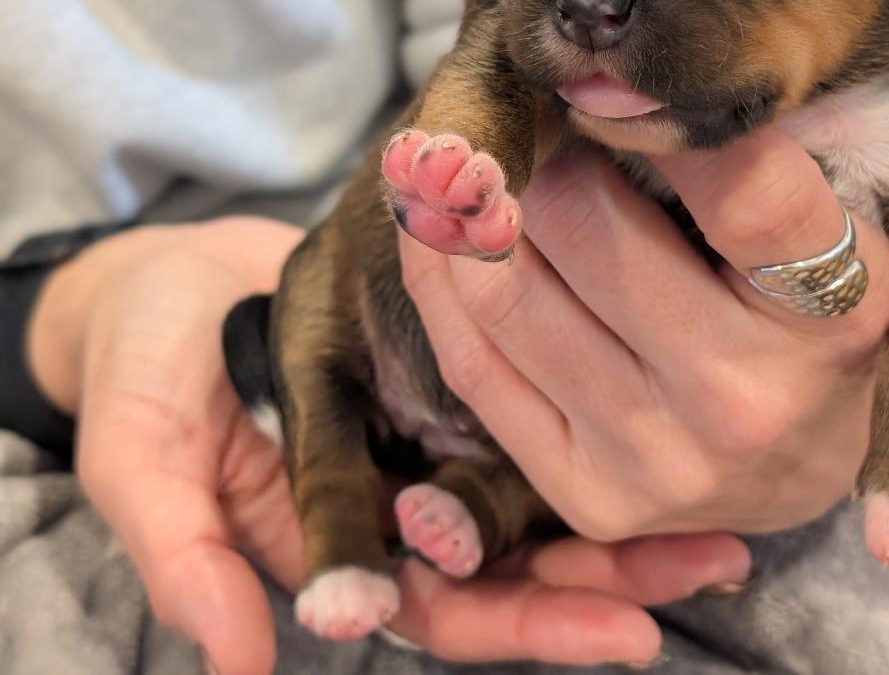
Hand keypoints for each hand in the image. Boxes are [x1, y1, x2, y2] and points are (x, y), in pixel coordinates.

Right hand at [27, 217, 749, 672]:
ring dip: (618, 508)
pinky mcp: (445, 377)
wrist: (167, 282)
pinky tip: (652, 406)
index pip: (441, 605)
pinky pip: (521, 409)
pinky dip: (583, 413)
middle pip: (512, 561)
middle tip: (710, 564)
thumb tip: (237, 664)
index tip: (626, 634)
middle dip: (608, 576)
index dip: (528, 623)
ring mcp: (420, 440)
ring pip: (529, 493)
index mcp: (334, 544)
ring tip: (714, 513)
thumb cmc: (144, 363)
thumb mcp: (144, 452)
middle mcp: (393, 501)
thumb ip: (182, 550)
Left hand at [399, 126, 888, 541]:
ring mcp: (654, 457)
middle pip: (585, 227)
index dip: (653, 116)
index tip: (596, 76)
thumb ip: (743, 161)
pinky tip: (438, 230)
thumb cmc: (802, 327)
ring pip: (506, 291)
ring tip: (466, 162)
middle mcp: (742, 398)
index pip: (744, 191)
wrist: (797, 471)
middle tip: (520, 114)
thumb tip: (595, 82)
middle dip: (536, 149)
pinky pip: (471, 364)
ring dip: (470, 207)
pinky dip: (440, 276)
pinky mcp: (583, 494)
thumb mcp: (830, 234)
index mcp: (830, 317)